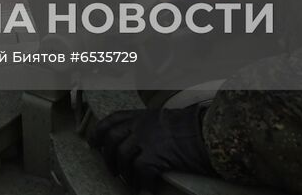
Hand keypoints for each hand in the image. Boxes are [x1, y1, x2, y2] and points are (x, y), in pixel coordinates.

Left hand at [88, 105, 213, 192]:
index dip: (99, 132)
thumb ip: (151, 127)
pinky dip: (141, 184)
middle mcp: (141, 124)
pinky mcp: (156, 154)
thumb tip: (142, 143)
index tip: (93, 143)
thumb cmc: (193, 127)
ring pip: (122, 155)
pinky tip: (145, 191)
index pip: (112, 119)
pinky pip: (140, 171)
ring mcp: (147, 138)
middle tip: (112, 170)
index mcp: (142, 115)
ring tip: (129, 183)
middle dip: (107, 156)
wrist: (208, 131)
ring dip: (124, 172)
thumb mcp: (166, 119)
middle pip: (112, 138)